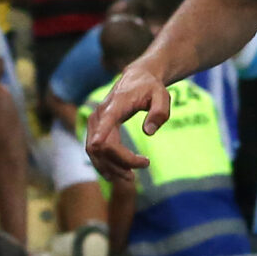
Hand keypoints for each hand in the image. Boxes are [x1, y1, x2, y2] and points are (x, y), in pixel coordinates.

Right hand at [85, 67, 168, 186]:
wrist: (137, 77)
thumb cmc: (151, 87)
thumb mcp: (162, 95)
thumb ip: (159, 112)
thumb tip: (149, 132)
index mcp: (116, 105)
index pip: (105, 121)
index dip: (100, 135)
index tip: (97, 146)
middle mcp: (100, 114)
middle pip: (102, 144)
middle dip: (120, 161)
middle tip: (145, 165)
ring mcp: (95, 122)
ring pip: (94, 151)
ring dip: (110, 167)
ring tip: (131, 177)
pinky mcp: (95, 128)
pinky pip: (93, 151)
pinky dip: (103, 164)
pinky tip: (115, 175)